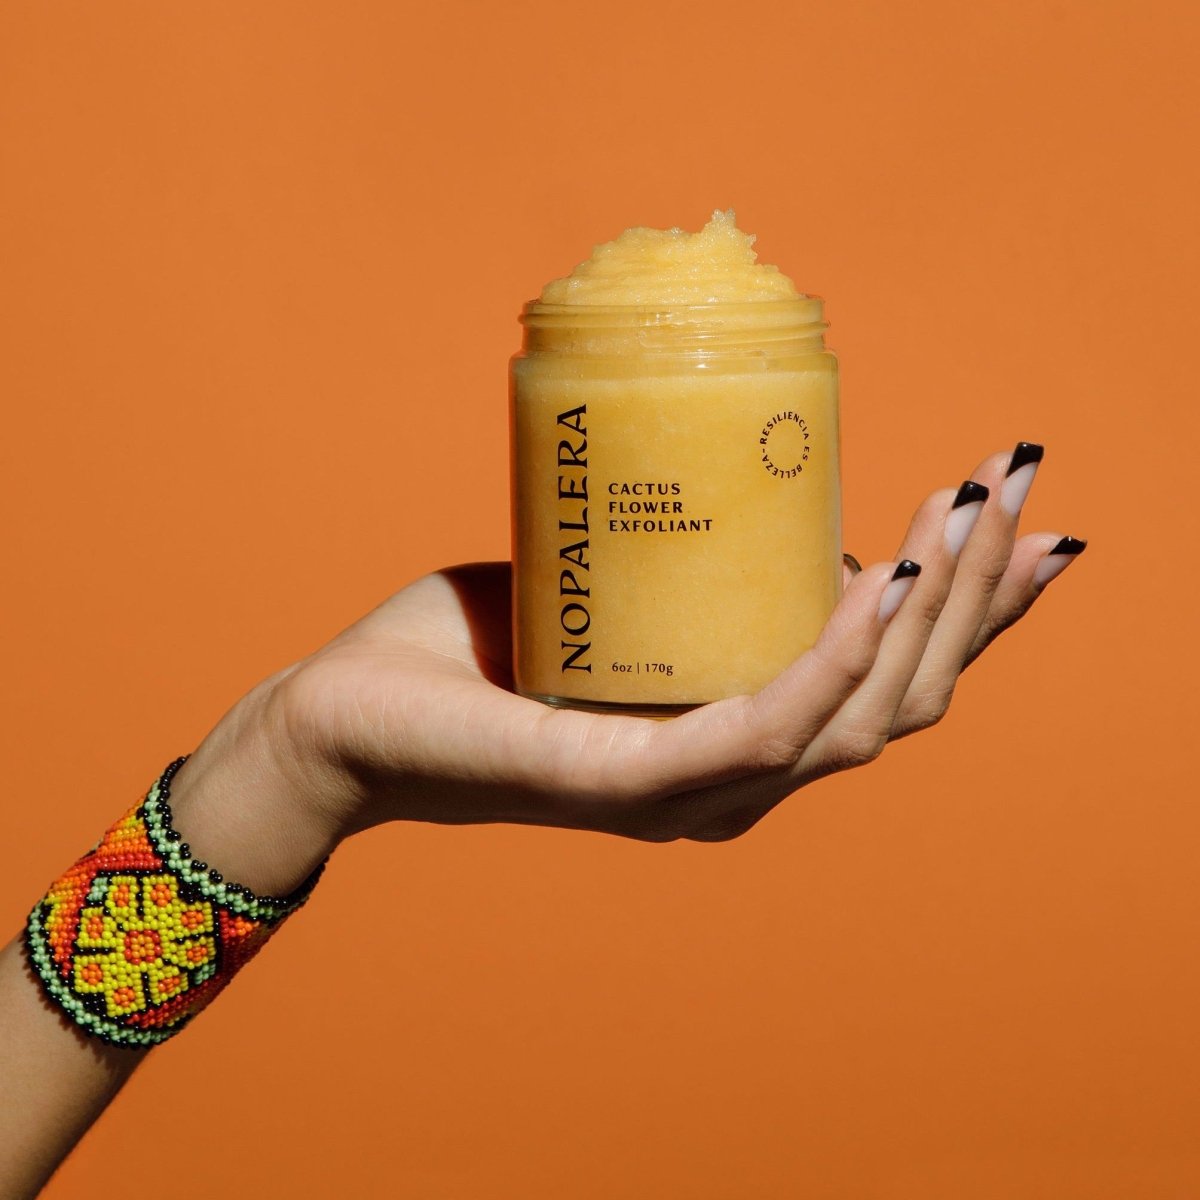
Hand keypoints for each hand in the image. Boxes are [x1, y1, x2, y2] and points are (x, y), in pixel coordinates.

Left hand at [209, 443, 1081, 852]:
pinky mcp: (631, 784)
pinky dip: (835, 655)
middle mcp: (735, 784)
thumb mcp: (612, 598)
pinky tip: (878, 579)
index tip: (1029, 524)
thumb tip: (780, 513)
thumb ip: (694, 575)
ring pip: (860, 717)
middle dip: (979, 594)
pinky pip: (767, 726)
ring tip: (959, 508)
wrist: (342, 719)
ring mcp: (690, 794)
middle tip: (1013, 479)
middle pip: (903, 703)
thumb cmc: (470, 655)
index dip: (976, 616)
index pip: (890, 691)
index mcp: (736, 747)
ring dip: (931, 612)